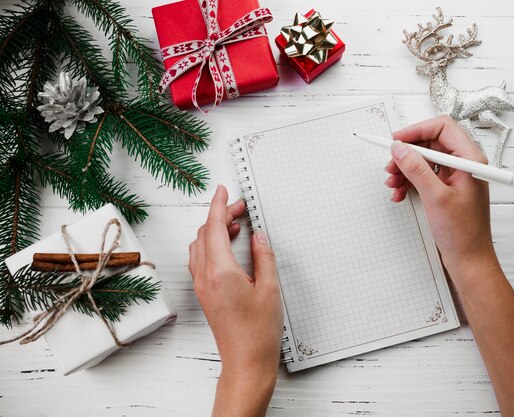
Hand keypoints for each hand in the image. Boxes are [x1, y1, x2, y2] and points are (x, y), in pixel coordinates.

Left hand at [189, 185, 282, 415]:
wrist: (245, 361)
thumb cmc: (258, 331)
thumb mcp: (270, 289)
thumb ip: (264, 257)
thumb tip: (258, 236)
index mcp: (221, 271)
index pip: (213, 227)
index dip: (218, 205)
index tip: (222, 190)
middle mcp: (205, 276)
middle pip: (205, 234)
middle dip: (220, 215)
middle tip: (240, 208)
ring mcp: (202, 286)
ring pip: (200, 246)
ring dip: (214, 230)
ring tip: (236, 225)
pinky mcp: (204, 293)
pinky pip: (200, 259)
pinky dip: (211, 245)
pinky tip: (228, 247)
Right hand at [384, 115, 498, 287]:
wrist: (469, 259)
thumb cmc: (463, 233)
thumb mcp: (435, 197)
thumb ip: (416, 169)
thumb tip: (400, 149)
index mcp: (470, 160)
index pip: (442, 127)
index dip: (417, 130)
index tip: (396, 140)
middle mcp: (464, 164)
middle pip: (430, 143)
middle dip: (407, 154)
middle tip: (391, 166)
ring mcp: (455, 176)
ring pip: (424, 160)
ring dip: (405, 169)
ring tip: (393, 184)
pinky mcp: (447, 188)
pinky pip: (424, 175)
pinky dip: (409, 182)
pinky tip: (400, 193)